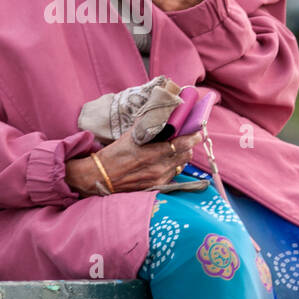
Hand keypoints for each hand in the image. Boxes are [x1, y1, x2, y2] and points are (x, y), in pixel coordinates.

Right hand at [65, 128, 203, 197]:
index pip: (182, 144)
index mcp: (152, 153)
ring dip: (181, 156)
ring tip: (175, 149)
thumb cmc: (114, 154)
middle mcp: (158, 168)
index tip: (198, 131)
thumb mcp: (130, 135)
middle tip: (186, 138)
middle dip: (188, 146)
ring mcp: (158, 179)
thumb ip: (148, 125)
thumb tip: (160, 111)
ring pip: (180, 166)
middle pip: (186, 155)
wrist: (100, 176)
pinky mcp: (156, 186)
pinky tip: (165, 161)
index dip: (193, 137)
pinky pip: (172, 174)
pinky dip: (173, 166)